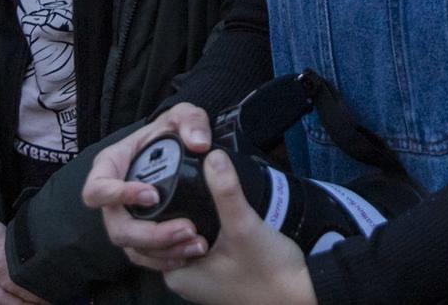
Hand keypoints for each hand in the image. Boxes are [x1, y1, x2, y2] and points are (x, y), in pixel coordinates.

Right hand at [84, 102, 218, 271]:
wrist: (180, 149)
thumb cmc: (171, 130)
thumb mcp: (183, 115)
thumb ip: (192, 121)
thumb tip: (199, 143)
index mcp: (110, 166)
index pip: (98, 189)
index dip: (119, 196)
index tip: (152, 195)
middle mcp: (112, 199)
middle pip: (116, 228)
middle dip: (150, 233)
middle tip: (186, 228)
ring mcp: (125, 219)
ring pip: (132, 247)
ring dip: (163, 250)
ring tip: (195, 244)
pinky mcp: (140, 236)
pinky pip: (145, 257)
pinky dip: (166, 258)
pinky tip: (190, 253)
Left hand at [162, 150, 316, 304]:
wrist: (301, 297)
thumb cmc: (268, 273)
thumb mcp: (244, 228)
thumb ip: (226, 192)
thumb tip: (212, 156)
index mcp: (177, 275)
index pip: (146, 239)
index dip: (151, 211)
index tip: (165, 182)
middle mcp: (184, 280)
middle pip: (162, 239)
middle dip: (169, 212)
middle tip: (183, 182)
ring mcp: (201, 279)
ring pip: (181, 241)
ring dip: (187, 218)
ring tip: (198, 190)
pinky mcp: (217, 274)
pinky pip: (198, 246)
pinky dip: (201, 229)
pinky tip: (214, 210)